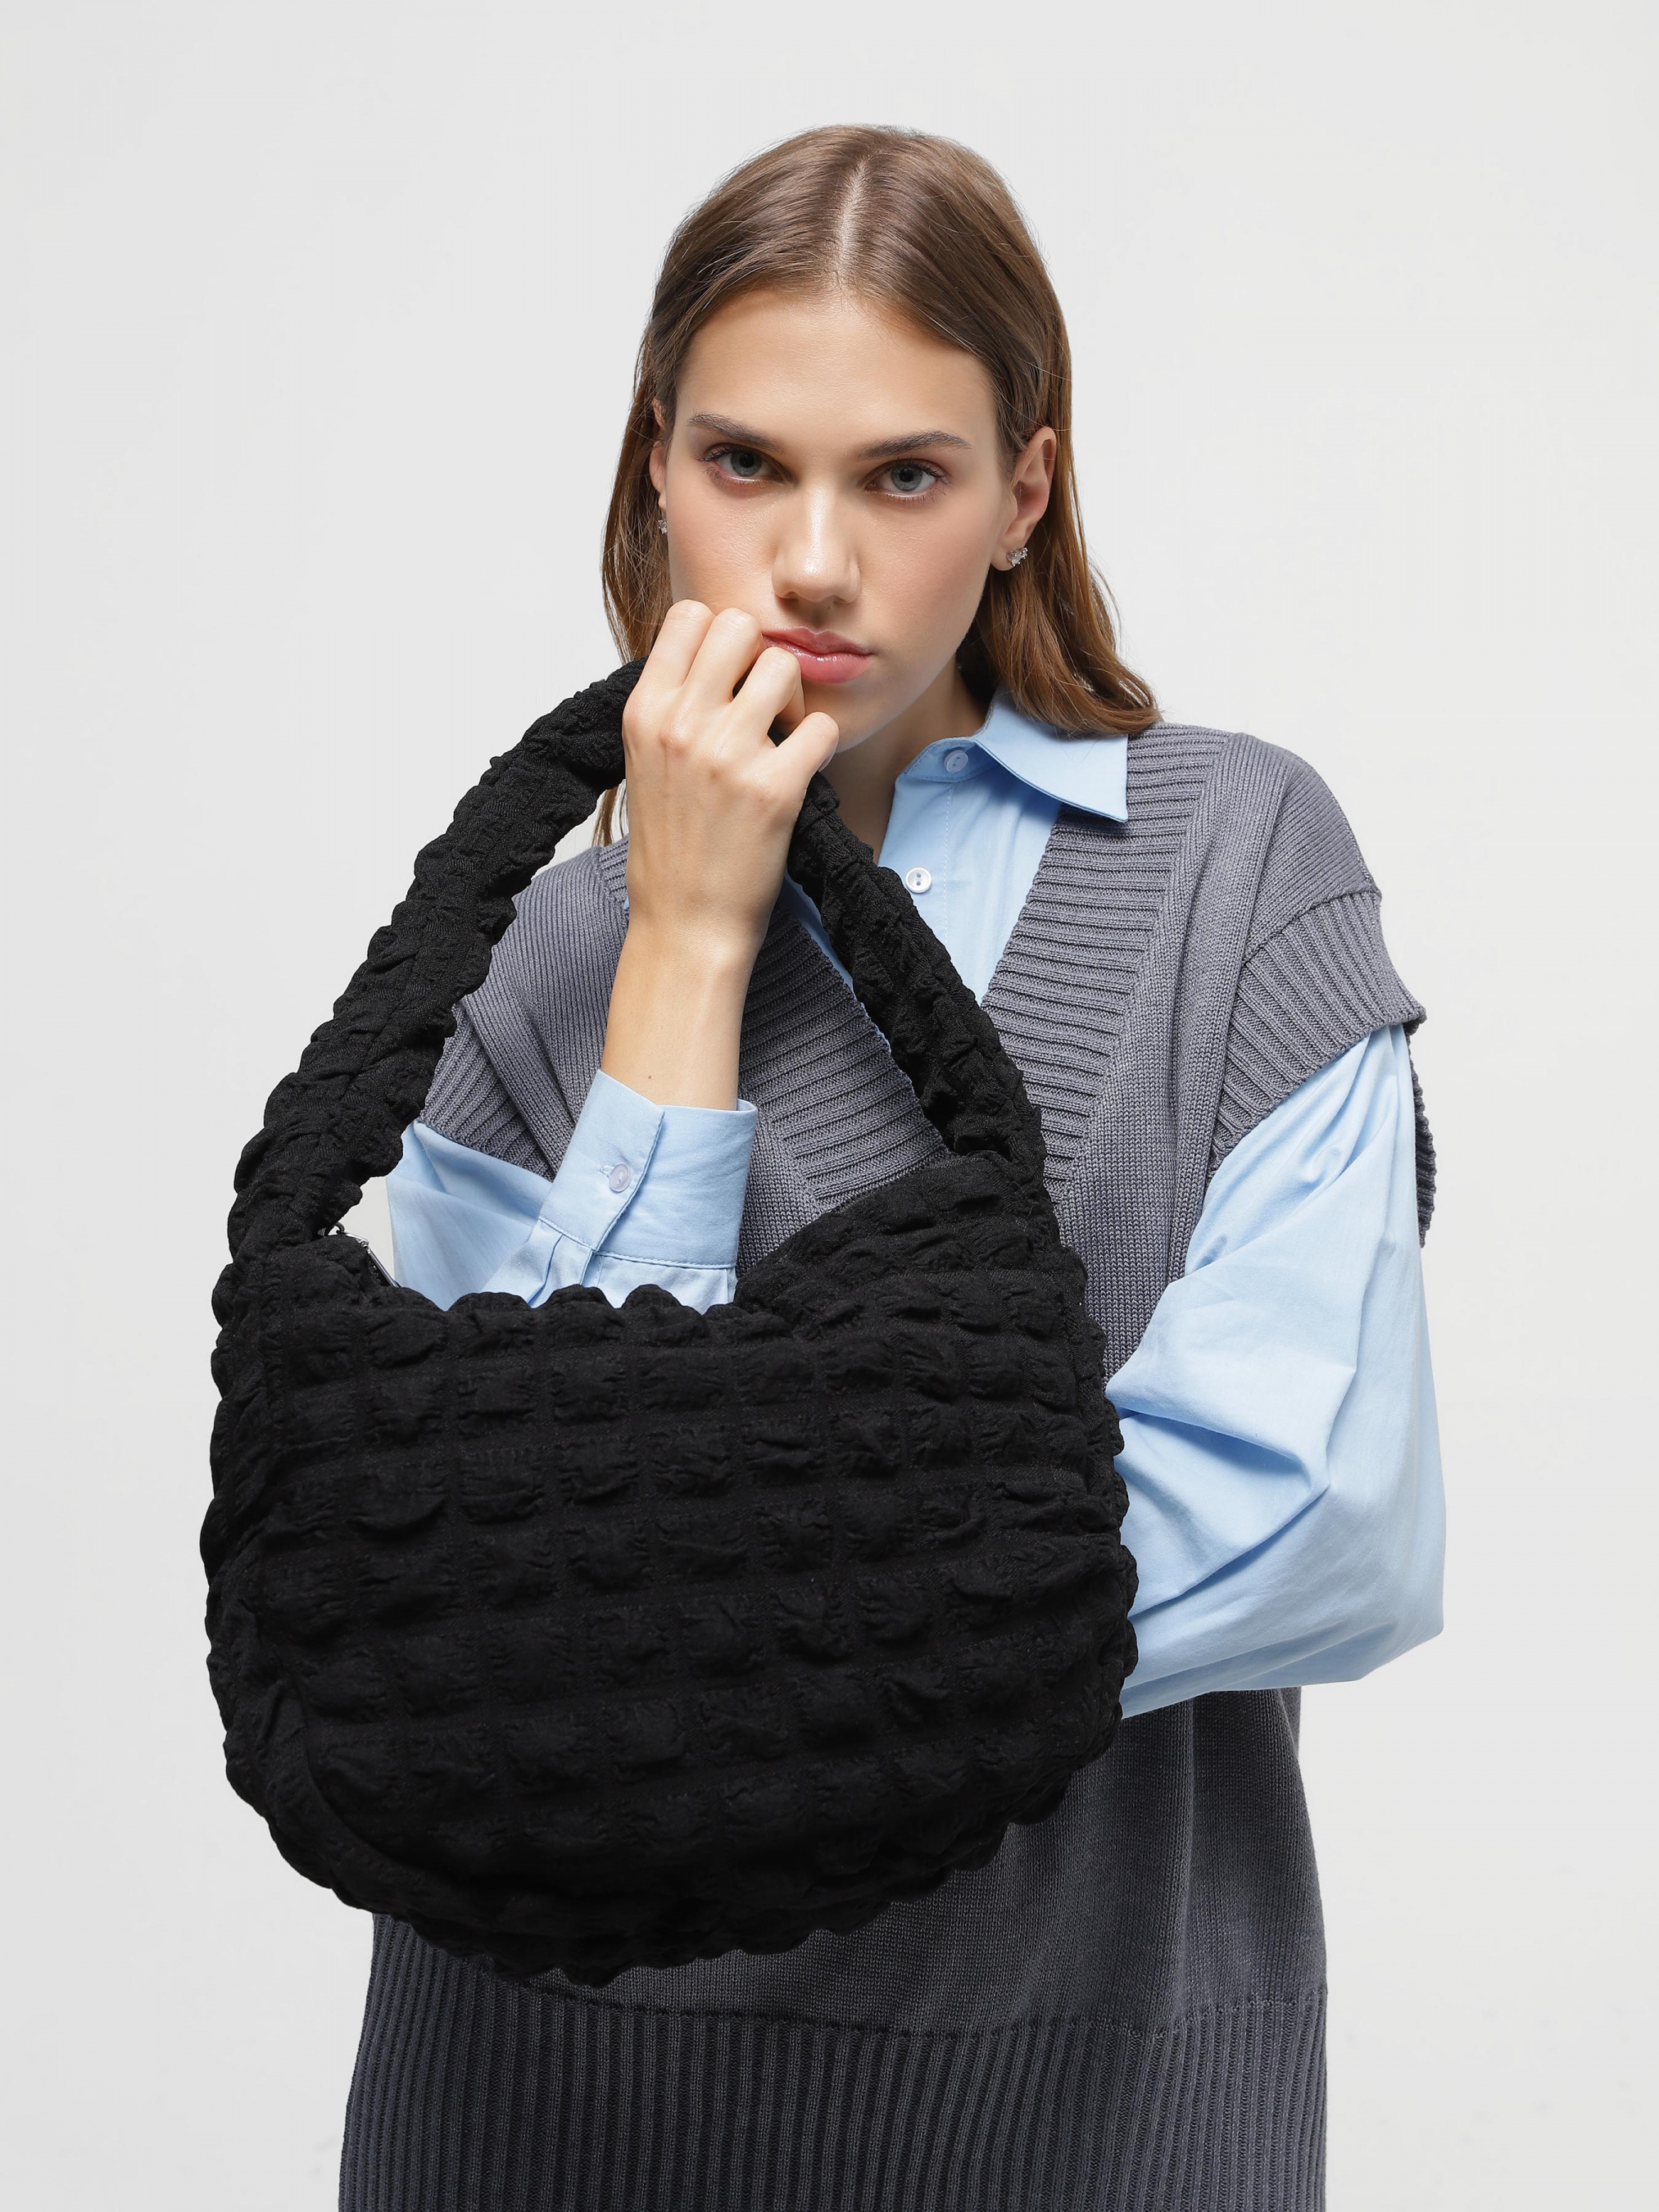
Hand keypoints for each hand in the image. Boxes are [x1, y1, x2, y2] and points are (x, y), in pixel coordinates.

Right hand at [618, 601, 841, 962]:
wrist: (684, 924)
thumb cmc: (671, 846)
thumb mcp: (646, 760)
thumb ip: (672, 703)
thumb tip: (713, 654)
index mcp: (645, 711)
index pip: (691, 615)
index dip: (720, 638)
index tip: (728, 678)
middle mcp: (681, 724)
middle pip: (741, 625)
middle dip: (760, 658)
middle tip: (762, 706)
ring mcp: (727, 754)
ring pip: (784, 667)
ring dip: (794, 700)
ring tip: (782, 740)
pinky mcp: (774, 789)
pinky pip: (823, 727)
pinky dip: (822, 745)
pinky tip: (803, 771)